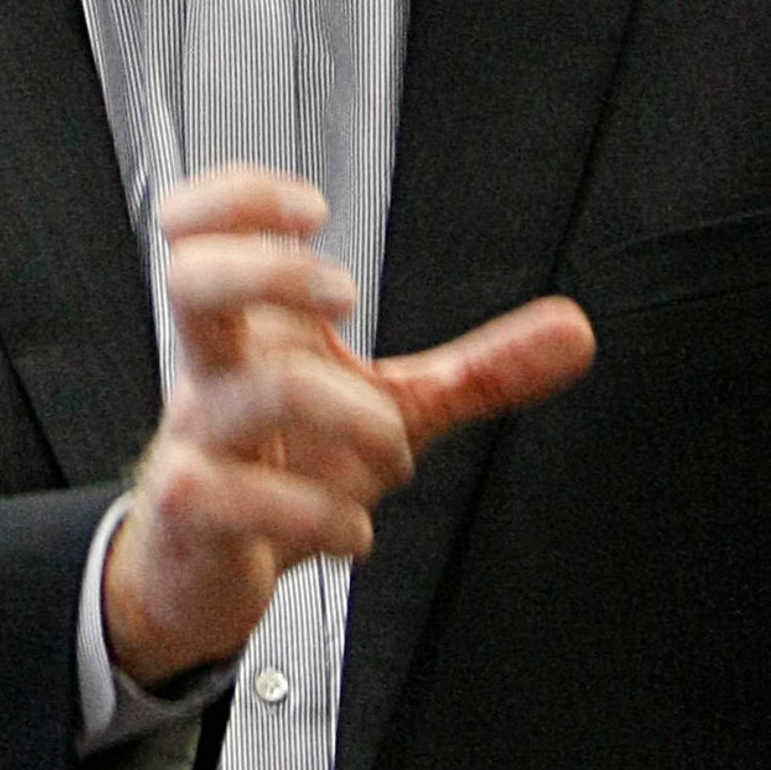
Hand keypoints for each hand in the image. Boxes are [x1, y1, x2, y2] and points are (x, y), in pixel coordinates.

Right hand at [101, 163, 593, 686]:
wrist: (202, 571)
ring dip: (352, 415)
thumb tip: (577, 331)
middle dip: (277, 272)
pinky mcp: (193, 511)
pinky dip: (319, 516)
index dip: (242, 198)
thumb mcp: (390, 409)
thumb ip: (477, 371)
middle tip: (349, 301)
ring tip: (393, 446)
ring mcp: (195, 439)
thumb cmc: (284, 469)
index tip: (315, 210)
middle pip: (193, 279)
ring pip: (253, 394)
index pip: (199, 230)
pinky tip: (352, 533)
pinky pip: (240, 498)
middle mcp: (211, 374)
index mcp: (248, 332)